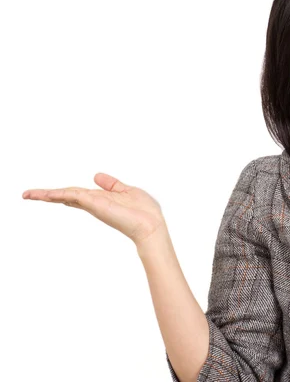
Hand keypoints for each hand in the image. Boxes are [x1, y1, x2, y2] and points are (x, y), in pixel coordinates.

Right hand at [22, 172, 166, 246]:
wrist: (150, 225)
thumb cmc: (143, 211)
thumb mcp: (127, 191)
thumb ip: (111, 184)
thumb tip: (96, 175)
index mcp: (102, 199)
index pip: (78, 195)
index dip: (64, 193)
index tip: (50, 194)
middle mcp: (94, 203)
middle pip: (67, 196)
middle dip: (48, 195)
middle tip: (27, 195)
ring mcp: (93, 204)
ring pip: (66, 195)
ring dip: (47, 194)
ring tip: (28, 194)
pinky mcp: (95, 204)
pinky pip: (73, 195)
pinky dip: (59, 194)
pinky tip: (46, 194)